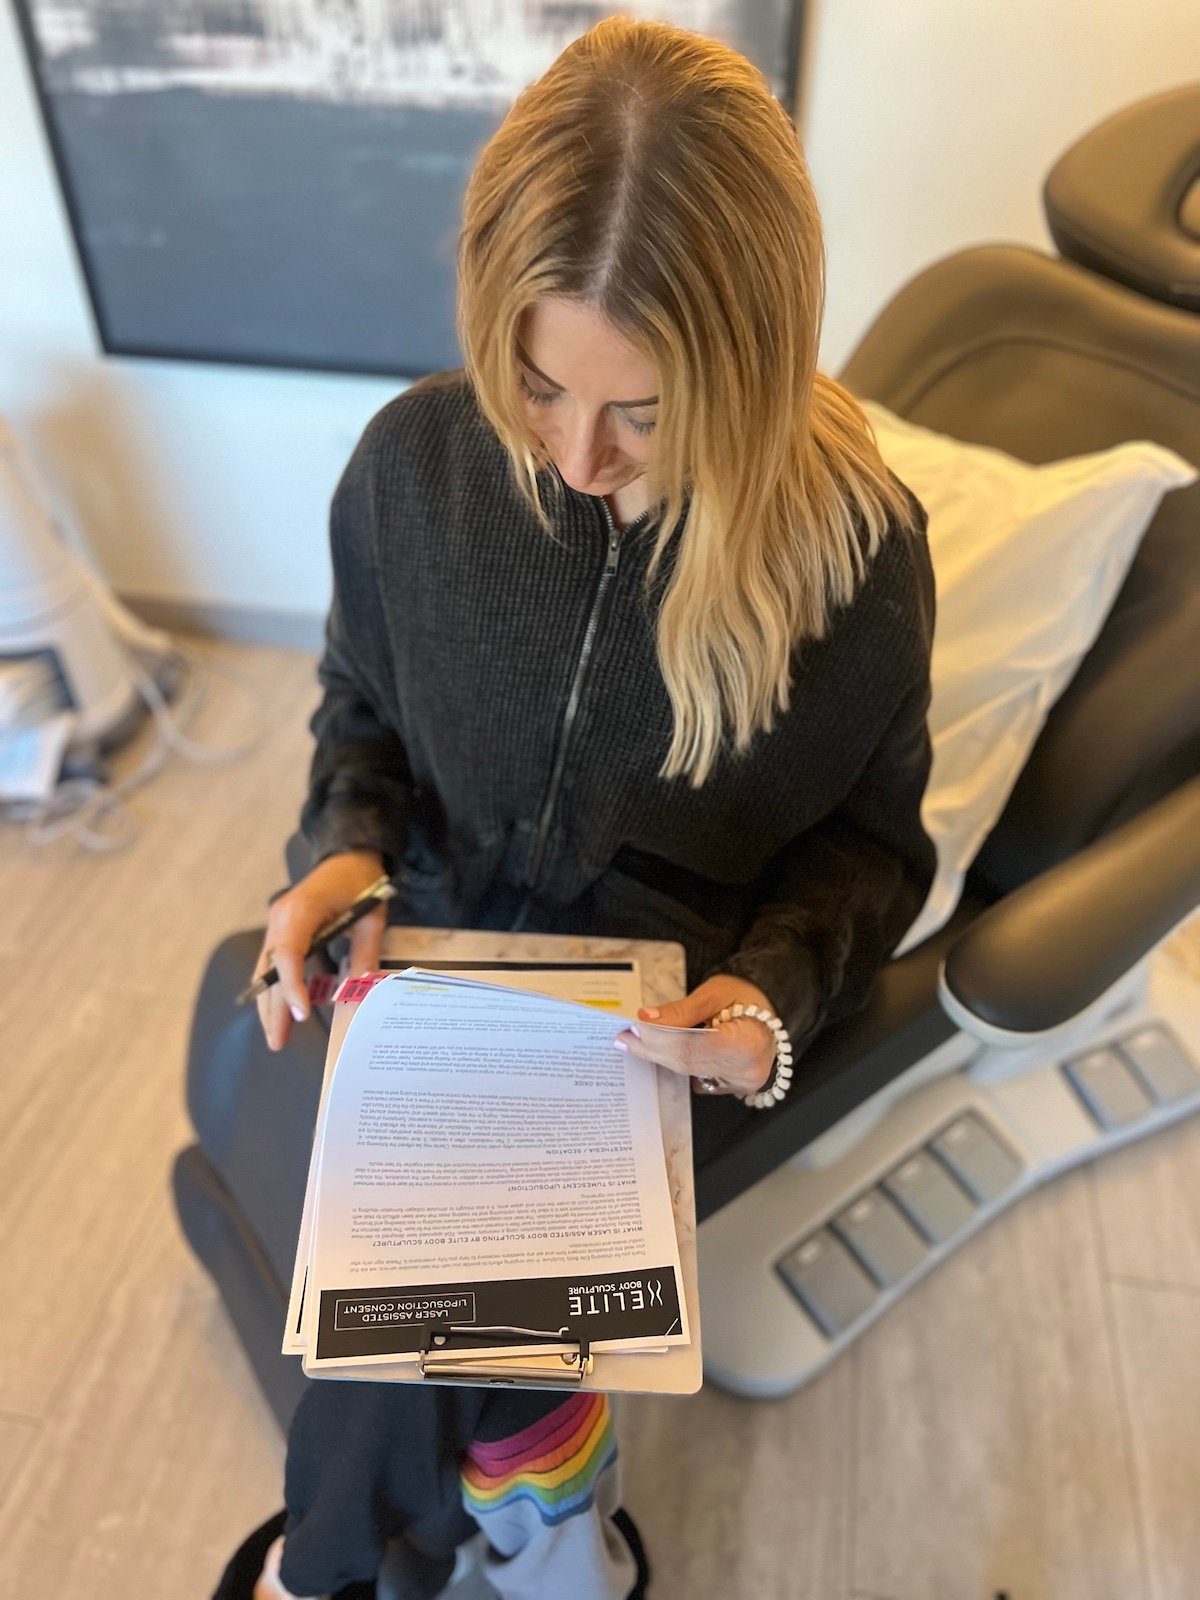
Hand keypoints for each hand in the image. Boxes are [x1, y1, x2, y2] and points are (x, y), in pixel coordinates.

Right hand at [252, 849, 386, 1051]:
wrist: (349, 857)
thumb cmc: (362, 883)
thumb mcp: (371, 918)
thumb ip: (364, 954)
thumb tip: (358, 992)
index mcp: (301, 910)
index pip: (288, 954)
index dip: (292, 987)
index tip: (301, 1014)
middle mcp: (281, 918)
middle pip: (270, 969)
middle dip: (273, 1008)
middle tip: (278, 1041)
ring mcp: (277, 924)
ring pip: (266, 971)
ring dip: (270, 1003)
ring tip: (277, 1037)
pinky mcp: (282, 931)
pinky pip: (274, 965)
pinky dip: (277, 989)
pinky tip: (282, 1014)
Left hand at [612, 975, 780, 1096]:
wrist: (769, 1005)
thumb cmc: (746, 994)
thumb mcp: (714, 993)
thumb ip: (681, 1011)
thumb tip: (646, 1019)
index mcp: (748, 1042)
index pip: (690, 1047)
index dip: (658, 1039)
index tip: (633, 1027)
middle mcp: (748, 1069)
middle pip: (687, 1063)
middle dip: (652, 1048)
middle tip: (625, 1035)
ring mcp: (742, 1082)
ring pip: (688, 1071)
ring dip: (660, 1055)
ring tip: (635, 1041)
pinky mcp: (734, 1086)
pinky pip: (697, 1075)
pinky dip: (676, 1061)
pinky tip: (658, 1050)